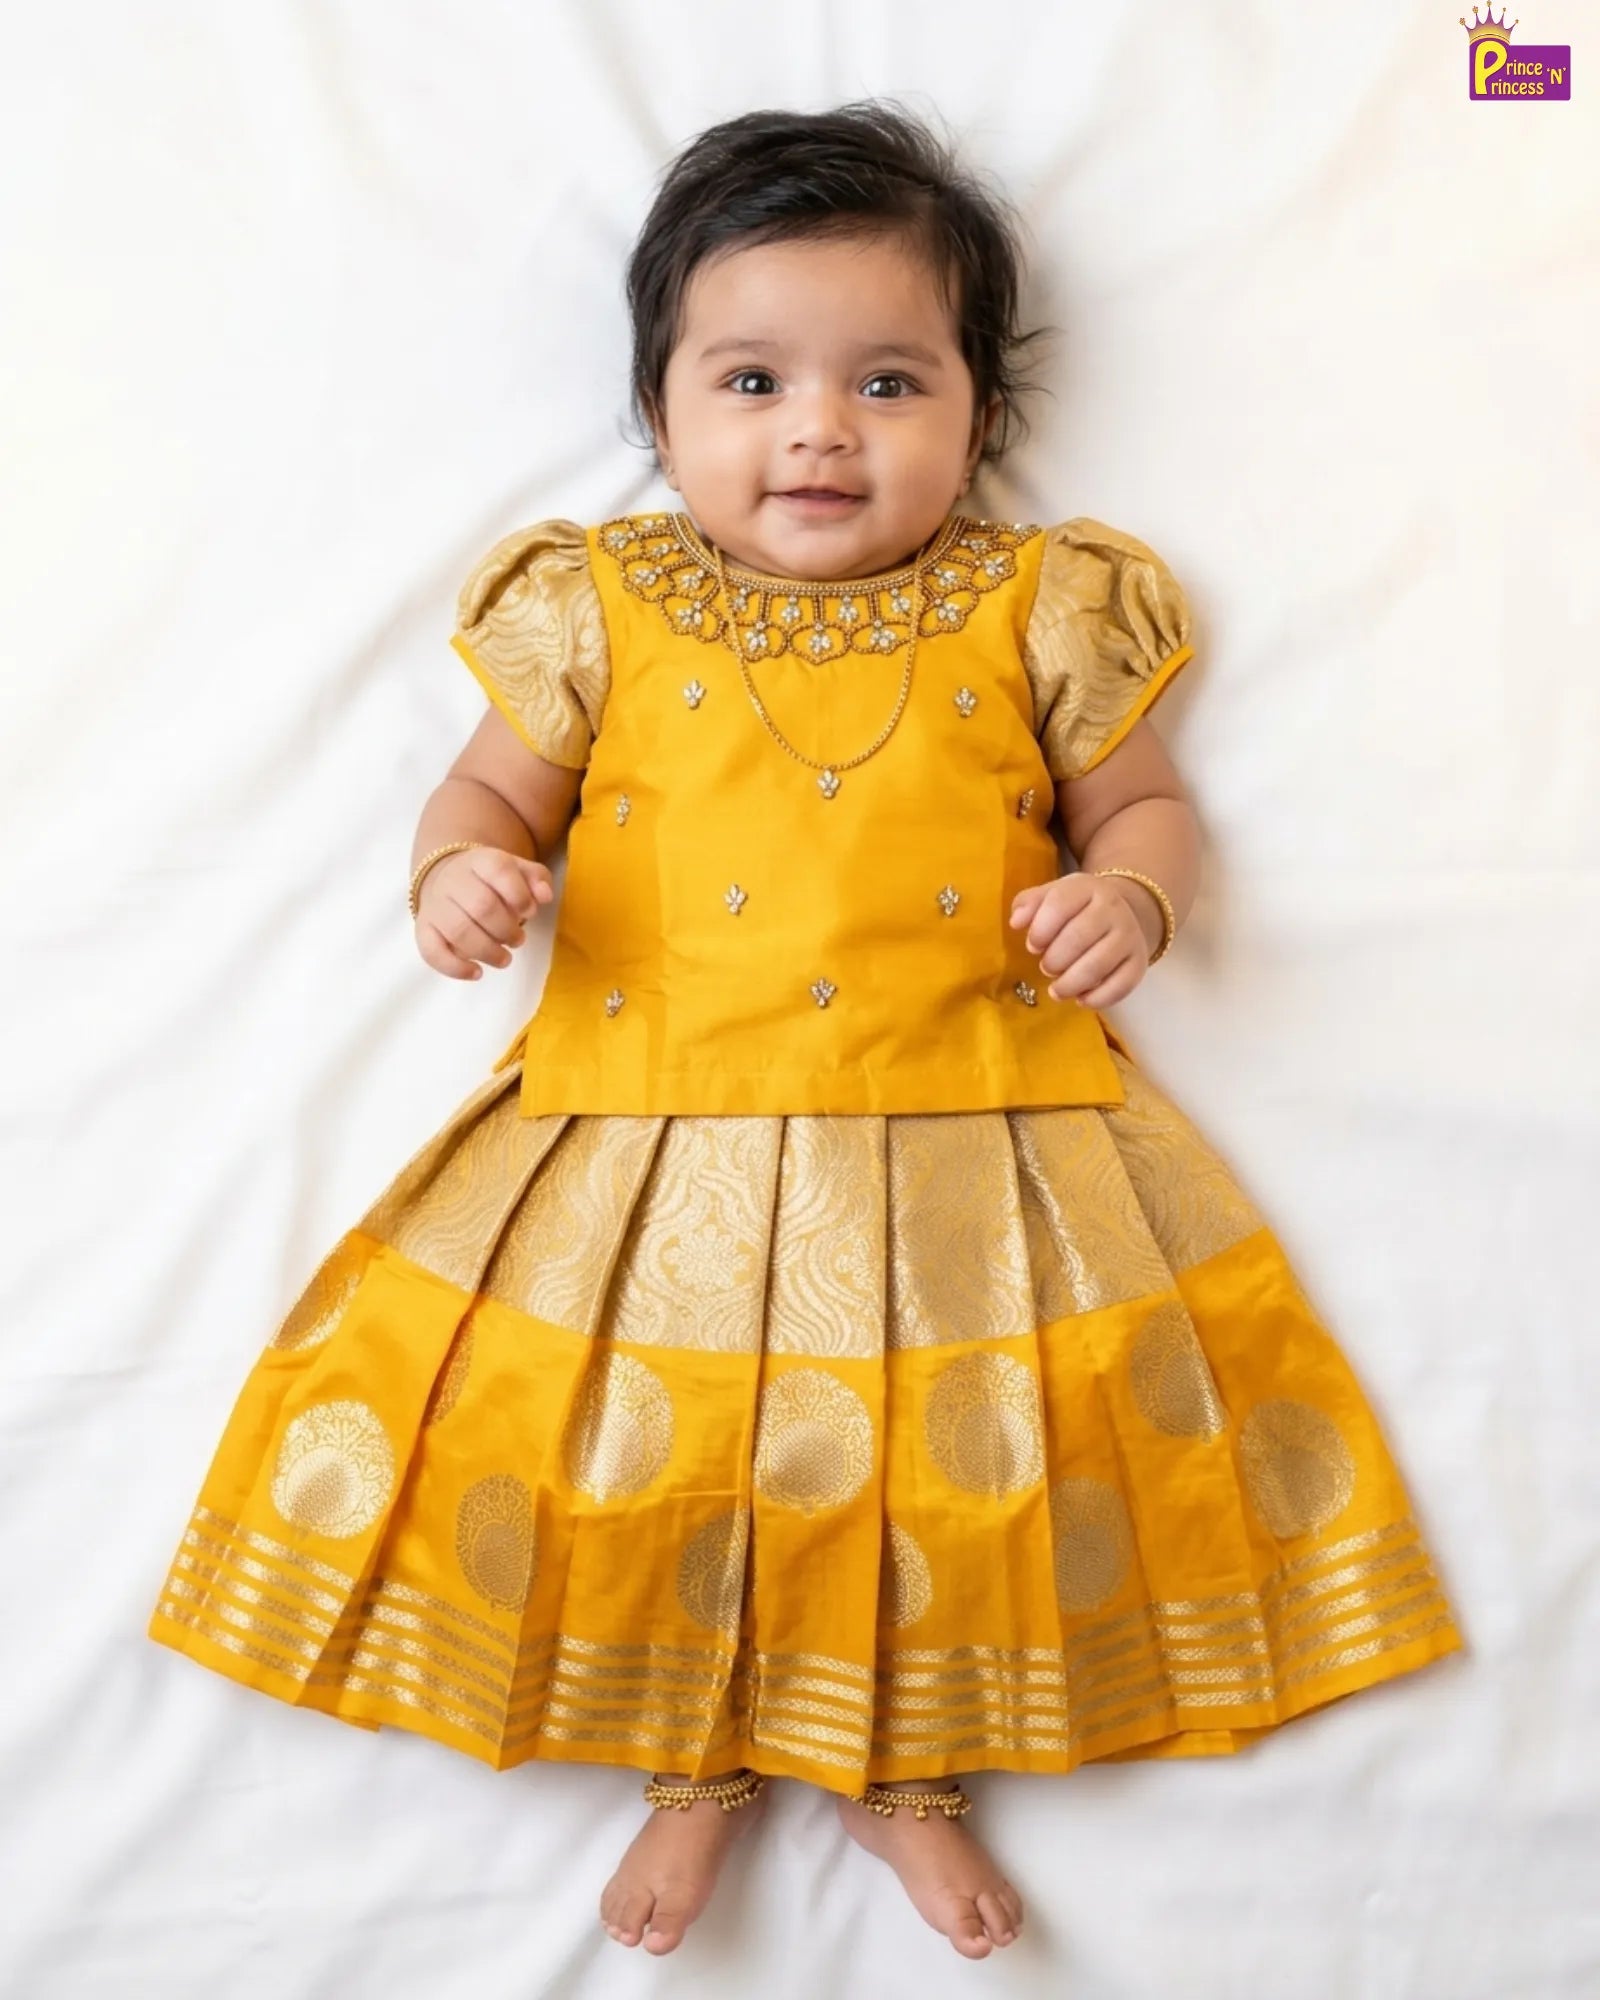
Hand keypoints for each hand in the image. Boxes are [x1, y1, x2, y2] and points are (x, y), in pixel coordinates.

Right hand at [414, 847, 554, 980]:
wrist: (451, 880)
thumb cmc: (494, 882)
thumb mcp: (519, 872)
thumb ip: (537, 879)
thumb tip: (544, 896)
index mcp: (481, 860)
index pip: (499, 870)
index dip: (520, 895)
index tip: (530, 912)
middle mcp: (453, 880)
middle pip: (481, 906)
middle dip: (507, 929)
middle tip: (518, 940)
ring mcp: (435, 905)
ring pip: (459, 931)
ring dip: (488, 951)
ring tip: (505, 959)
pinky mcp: (424, 929)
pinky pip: (432, 951)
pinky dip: (455, 968)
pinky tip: (477, 973)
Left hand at [1008, 871, 1154, 1007]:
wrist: (1121, 914)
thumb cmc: (1075, 909)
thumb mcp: (1051, 896)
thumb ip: (1028, 904)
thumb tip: (1016, 922)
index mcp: (1086, 887)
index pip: (1059, 904)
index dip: (1040, 930)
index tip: (1032, 947)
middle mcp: (1112, 908)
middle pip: (1078, 937)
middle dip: (1054, 959)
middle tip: (1046, 968)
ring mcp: (1129, 935)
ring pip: (1098, 965)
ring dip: (1070, 984)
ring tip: (1057, 990)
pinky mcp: (1139, 962)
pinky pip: (1120, 986)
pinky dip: (1096, 999)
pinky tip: (1080, 999)